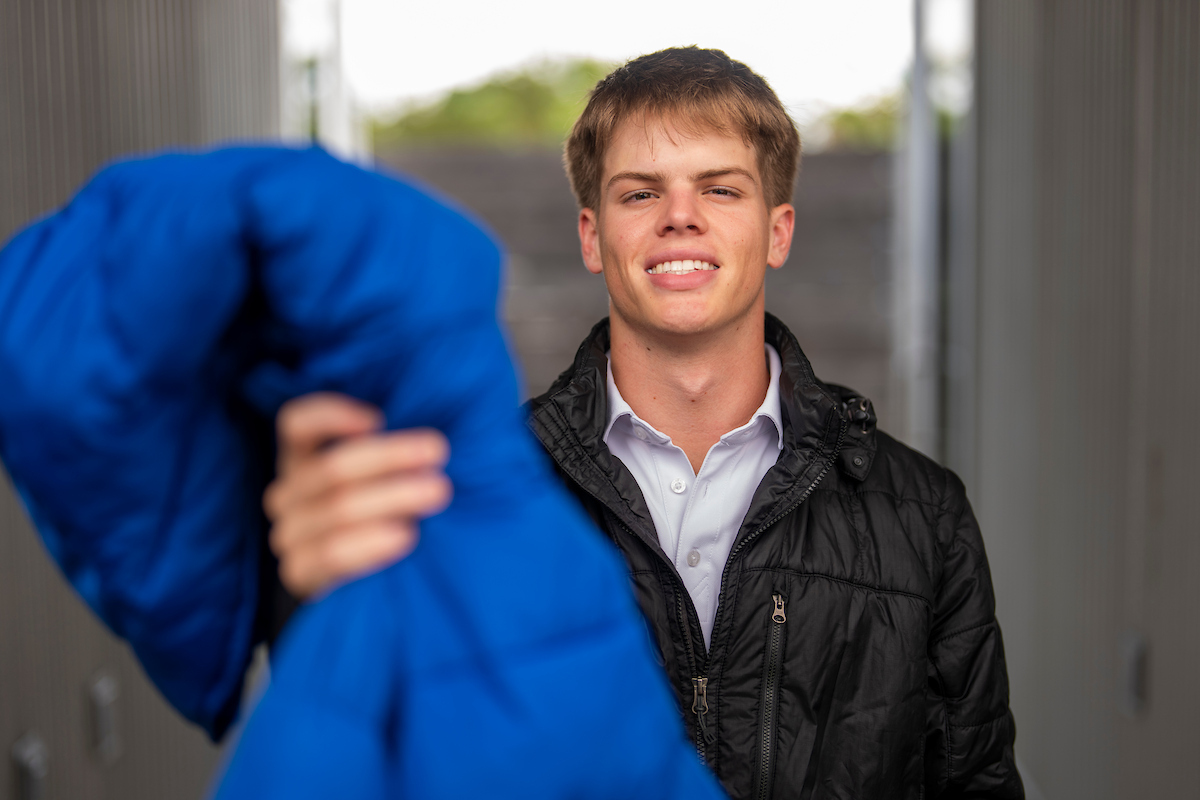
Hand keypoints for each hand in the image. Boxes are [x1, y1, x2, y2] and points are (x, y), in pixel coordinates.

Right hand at [264, 392, 451, 598]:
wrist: (348, 581)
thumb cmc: (374, 512)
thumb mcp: (374, 476)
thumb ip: (388, 455)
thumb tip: (434, 442)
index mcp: (300, 458)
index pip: (296, 424)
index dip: (331, 416)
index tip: (378, 420)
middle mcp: (287, 493)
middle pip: (332, 467)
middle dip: (390, 456)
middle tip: (438, 453)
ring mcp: (288, 533)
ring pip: (338, 509)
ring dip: (393, 497)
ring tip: (436, 491)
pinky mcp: (298, 571)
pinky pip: (333, 554)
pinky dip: (370, 543)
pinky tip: (405, 535)